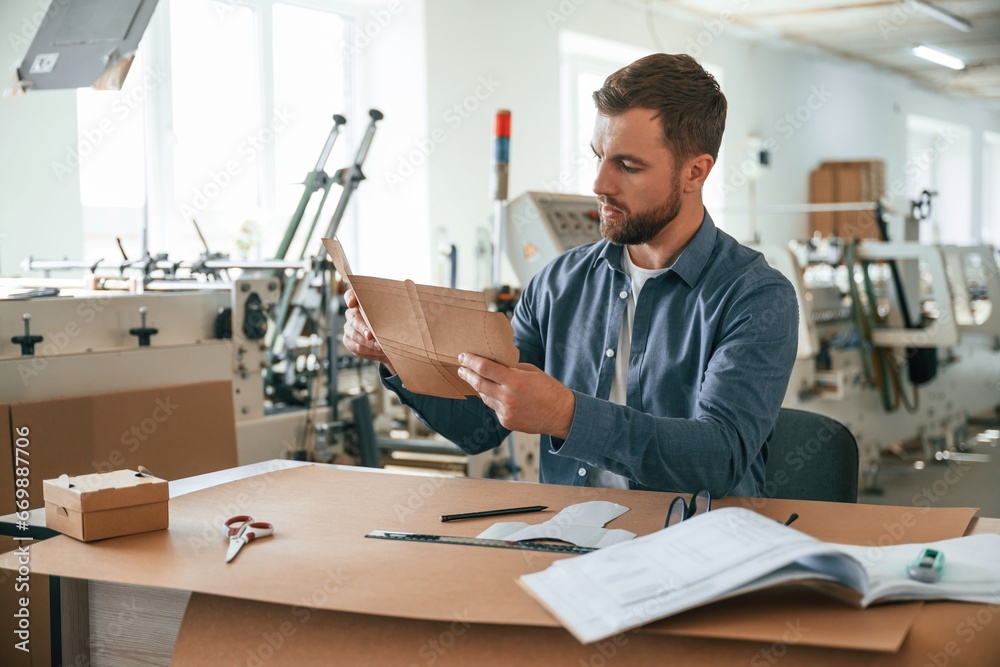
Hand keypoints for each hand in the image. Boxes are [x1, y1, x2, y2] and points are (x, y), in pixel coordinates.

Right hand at [341, 289, 395, 375]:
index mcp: (362, 302)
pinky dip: (369, 351)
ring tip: (382, 347)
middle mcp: (352, 314)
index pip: (351, 295)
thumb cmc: (394, 323)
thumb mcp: (397, 314)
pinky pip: (356, 348)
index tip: (352, 303)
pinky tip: (379, 352)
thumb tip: (410, 306)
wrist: (390, 341)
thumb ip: (396, 308)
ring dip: (369, 343)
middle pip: (353, 319)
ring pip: (354, 335)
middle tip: (371, 335)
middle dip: (363, 328)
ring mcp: (349, 328)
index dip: (350, 298)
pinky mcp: (348, 341)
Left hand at [457, 353, 574, 438]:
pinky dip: (492, 399)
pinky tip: (495, 394)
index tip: (463, 356)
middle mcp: (507, 397)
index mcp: (515, 381)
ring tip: (474, 379)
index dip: (471, 361)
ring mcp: (506, 412)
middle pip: (479, 383)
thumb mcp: (531, 372)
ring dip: (478, 387)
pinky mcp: (506, 422)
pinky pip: (494, 408)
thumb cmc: (549, 389)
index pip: (484, 368)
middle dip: (467, 374)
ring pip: (484, 397)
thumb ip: (511, 369)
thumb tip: (494, 365)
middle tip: (461, 368)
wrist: (561, 414)